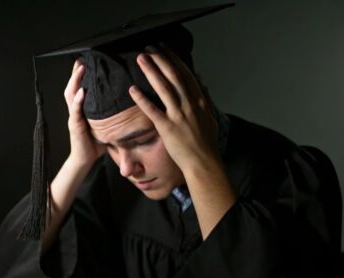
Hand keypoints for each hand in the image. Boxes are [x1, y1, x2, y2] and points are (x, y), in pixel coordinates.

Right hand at [64, 60, 105, 166]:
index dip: (80, 76)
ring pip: (71, 95)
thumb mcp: (106, 127)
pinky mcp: (75, 126)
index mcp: (82, 110)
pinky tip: (82, 92)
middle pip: (72, 88)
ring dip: (75, 82)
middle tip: (81, 61)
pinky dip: (78, 101)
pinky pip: (76, 111)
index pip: (78, 88)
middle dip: (75, 74)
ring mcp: (74, 118)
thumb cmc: (96, 144)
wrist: (85, 160)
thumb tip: (131, 108)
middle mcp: (75, 111)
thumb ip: (113, 117)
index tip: (85, 62)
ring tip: (81, 69)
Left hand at [129, 45, 218, 173]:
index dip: (174, 60)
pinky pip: (152, 110)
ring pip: (164, 88)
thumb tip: (203, 82)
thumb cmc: (206, 142)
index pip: (185, 74)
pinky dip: (142, 98)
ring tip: (141, 59)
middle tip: (149, 48)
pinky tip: (132, 89)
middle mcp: (189, 104)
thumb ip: (206, 98)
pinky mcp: (167, 128)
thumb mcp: (210, 117)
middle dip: (161, 60)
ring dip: (151, 71)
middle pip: (174, 76)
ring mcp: (178, 116)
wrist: (204, 162)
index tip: (164, 49)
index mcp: (199, 100)